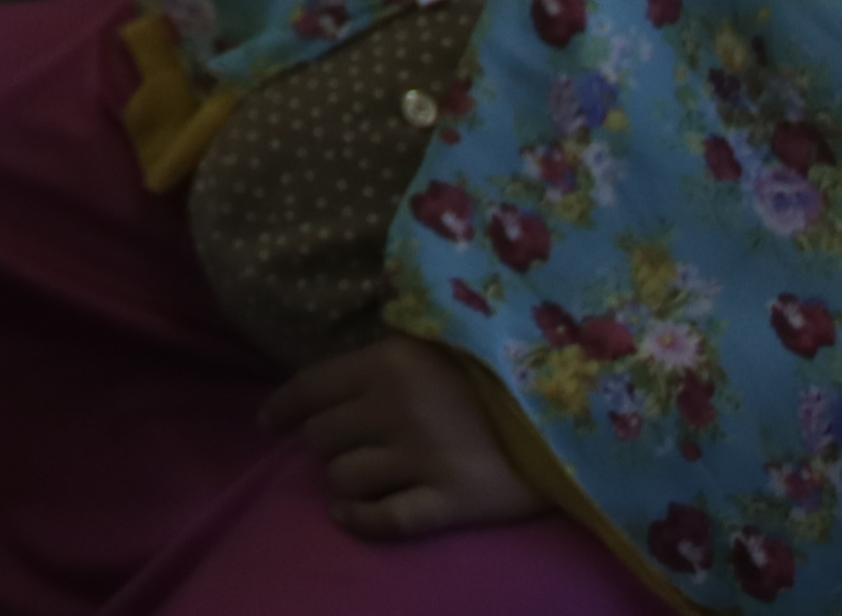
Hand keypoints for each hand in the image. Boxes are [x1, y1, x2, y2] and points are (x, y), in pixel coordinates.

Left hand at [265, 336, 545, 543]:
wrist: (571, 407)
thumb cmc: (500, 365)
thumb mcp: (441, 333)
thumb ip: (396, 335)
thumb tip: (361, 320)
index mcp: (388, 361)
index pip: (309, 388)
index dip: (283, 408)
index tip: (270, 421)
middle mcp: (396, 408)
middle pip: (322, 438)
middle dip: (326, 442)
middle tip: (347, 443)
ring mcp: (423, 457)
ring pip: (344, 478)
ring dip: (345, 479)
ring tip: (363, 473)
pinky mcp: (451, 500)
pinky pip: (386, 520)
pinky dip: (360, 520)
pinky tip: (350, 514)